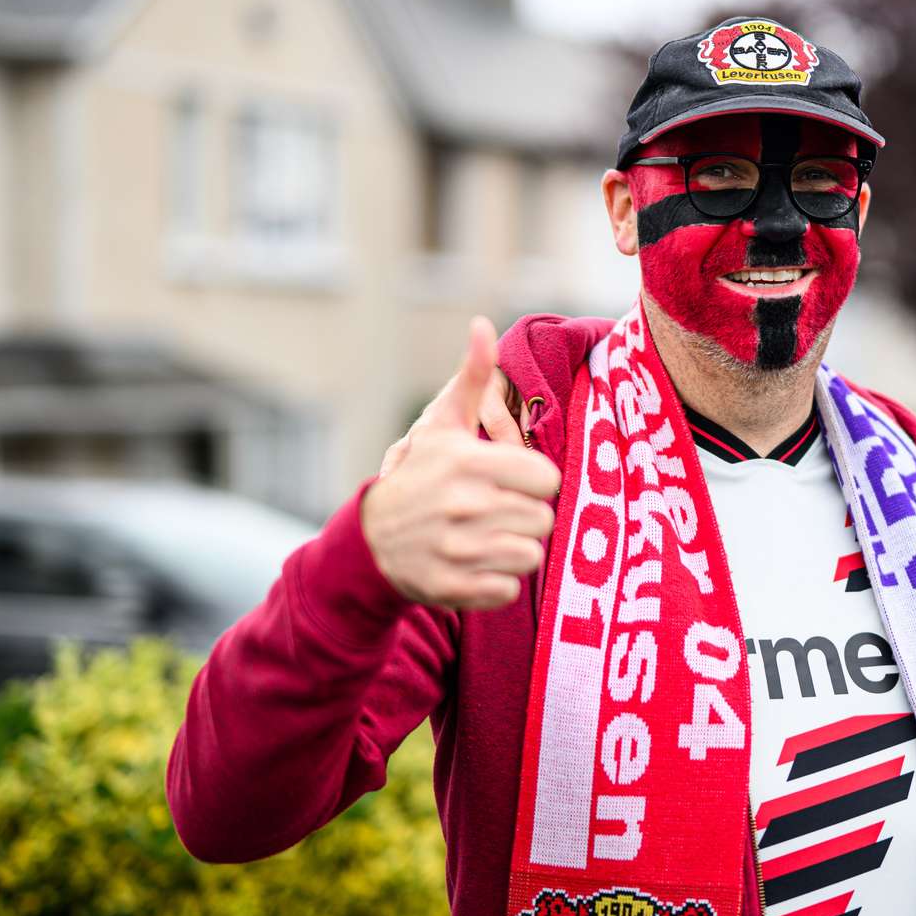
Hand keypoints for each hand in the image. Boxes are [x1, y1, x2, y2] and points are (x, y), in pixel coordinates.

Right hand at [361, 317, 559, 608]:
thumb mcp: (442, 425)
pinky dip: (498, 582)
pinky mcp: (451, 588)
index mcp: (467, 463)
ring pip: (530, 555)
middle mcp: (462, 506)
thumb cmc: (420, 475)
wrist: (369, 540)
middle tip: (500, 512)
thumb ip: (472, 379)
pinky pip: (508, 590)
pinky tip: (477, 565)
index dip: (535, 481)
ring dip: (516, 549)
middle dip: (526, 516)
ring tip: (491, 537)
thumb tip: (483, 325)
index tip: (514, 481)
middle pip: (542, 520)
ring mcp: (456, 551)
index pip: (546, 478)